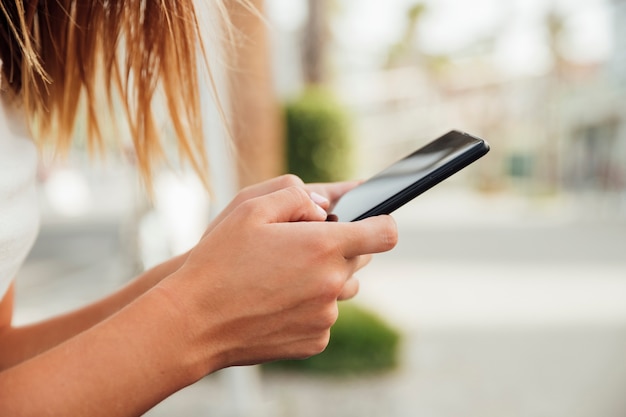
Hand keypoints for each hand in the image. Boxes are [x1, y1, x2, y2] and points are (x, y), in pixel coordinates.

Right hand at [162, 186, 396, 370]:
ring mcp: (325, 316)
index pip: (384, 233)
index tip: (371, 221)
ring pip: (342, 288)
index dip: (380, 223)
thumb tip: (325, 207)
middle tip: (299, 248)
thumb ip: (297, 196)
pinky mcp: (315, 340)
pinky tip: (277, 302)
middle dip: (338, 247)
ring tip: (283, 276)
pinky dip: (310, 306)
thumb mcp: (250, 208)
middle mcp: (331, 283)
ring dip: (324, 278)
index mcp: (322, 246)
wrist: (194, 322)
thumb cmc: (219, 261)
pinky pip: (325, 315)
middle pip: (359, 259)